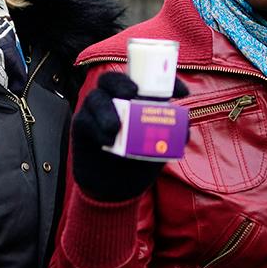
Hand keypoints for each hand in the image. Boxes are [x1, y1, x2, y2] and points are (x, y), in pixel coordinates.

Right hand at [72, 71, 187, 201]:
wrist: (113, 189)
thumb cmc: (137, 161)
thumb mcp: (160, 149)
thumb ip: (172, 137)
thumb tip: (185, 129)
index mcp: (134, 99)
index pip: (145, 79)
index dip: (162, 78)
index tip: (181, 93)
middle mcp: (113, 100)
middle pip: (112, 79)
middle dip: (122, 83)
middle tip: (132, 93)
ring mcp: (95, 111)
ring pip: (96, 97)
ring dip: (106, 110)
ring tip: (115, 127)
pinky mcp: (81, 125)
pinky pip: (86, 121)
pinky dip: (98, 130)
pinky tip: (108, 142)